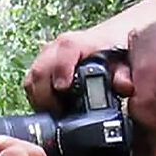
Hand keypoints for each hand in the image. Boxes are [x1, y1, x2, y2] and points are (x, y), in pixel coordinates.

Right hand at [23, 0, 155, 112]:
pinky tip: (54, 107)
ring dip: (40, 100)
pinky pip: (31, 85)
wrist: (107, 42)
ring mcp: (44, 58)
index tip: (64, 88)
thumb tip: (124, 87)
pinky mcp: (39, 68)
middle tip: (61, 114)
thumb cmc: (114, 54)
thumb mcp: (124, 64)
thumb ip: (124, 74)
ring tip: (58, 113)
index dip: (61, 69)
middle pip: (40, 71)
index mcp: (78, 43)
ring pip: (32, 80)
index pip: (65, 50)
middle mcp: (56, 48)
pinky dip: (39, 99)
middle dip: (46, 97)